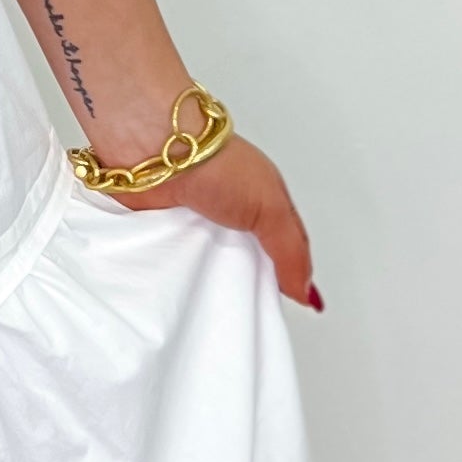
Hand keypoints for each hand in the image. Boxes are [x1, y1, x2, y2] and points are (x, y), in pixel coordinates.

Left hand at [113, 132, 320, 310]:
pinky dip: (174, 275)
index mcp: (260, 202)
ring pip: (205, 268)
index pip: (279, 250)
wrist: (155, 151)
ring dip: (206, 282)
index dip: (285, 278)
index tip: (285, 307)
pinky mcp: (160, 232)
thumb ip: (291, 251)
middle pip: (241, 263)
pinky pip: (173, 265)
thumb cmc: (214, 162)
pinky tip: (177, 286)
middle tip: (246, 310)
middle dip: (243, 285)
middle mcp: (227, 212)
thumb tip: (306, 292)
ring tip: (211, 300)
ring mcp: (192, 223)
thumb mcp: (271, 208)